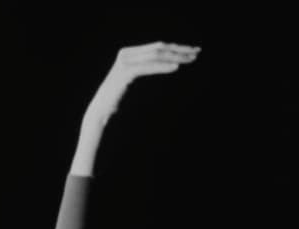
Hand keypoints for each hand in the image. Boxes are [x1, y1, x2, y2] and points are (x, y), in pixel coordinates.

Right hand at [84, 41, 200, 128]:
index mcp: (131, 53)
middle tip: (196, 53)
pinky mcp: (125, 73)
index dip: (176, 48)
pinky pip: (147, 67)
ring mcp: (125, 62)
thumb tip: (165, 67)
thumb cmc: (119, 99)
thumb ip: (146, 70)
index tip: (192, 52)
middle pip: (158, 48)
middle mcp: (127, 53)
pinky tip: (175, 68)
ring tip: (190, 60)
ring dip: (174, 57)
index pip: (158, 47)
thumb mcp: (135, 82)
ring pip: (155, 55)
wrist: (101, 110)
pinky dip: (162, 67)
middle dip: (179, 50)